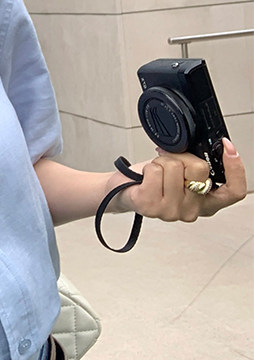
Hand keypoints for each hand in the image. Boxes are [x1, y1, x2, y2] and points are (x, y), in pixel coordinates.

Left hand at [110, 138, 246, 221]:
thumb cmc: (153, 182)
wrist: (123, 191)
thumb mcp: (182, 173)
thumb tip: (202, 149)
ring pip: (175, 167)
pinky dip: (149, 167)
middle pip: (199, 169)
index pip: (234, 191)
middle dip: (182, 157)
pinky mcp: (151, 207)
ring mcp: (171, 212)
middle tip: (170, 164)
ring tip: (156, 173)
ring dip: (162, 162)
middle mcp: (192, 211)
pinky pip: (156, 171)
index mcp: (206, 202)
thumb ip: (197, 167)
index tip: (228, 147)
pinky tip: (145, 179)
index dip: (236, 168)